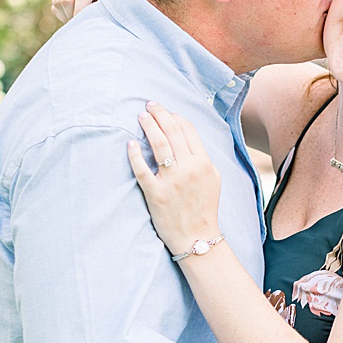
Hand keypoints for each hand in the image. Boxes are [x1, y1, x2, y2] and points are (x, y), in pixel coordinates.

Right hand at [49, 0, 113, 23]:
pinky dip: (62, 15)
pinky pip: (55, 6)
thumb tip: (93, 20)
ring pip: (58, 1)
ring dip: (67, 15)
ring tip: (80, 20)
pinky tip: (75, 16)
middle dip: (73, 15)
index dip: (80, 12)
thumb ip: (107, 9)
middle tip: (83, 24)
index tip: (83, 25)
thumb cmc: (118, 0)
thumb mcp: (117, 2)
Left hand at [126, 102, 223, 254]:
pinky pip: (142, 169)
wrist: (196, 237)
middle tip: (149, 105)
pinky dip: (135, 154)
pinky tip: (130, 144)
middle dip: (160, 114)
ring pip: (158, 144)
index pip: (188, 130)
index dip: (175, 116)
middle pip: (172, 131)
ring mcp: (171, 181)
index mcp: (203, 162)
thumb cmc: (204, 207)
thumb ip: (202, 157)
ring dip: (148, 126)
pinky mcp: (155, 193)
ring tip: (141, 116)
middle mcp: (189, 168)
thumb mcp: (213, 178)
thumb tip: (186, 136)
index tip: (165, 111)